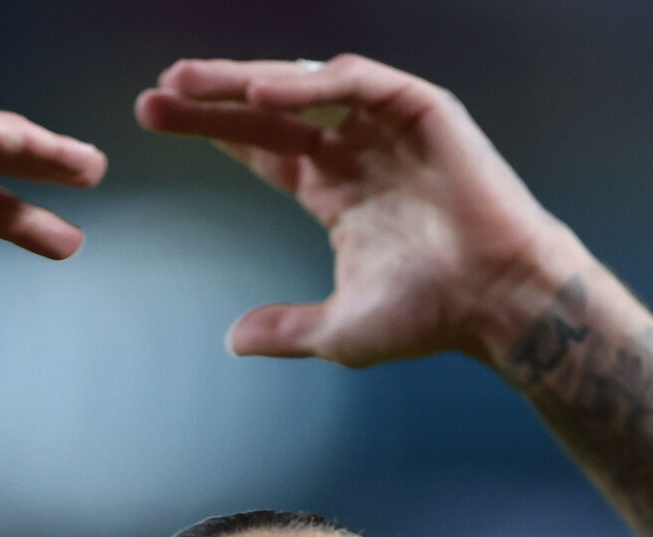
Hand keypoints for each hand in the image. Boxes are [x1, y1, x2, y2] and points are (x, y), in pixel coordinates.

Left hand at [136, 55, 590, 368]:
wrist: (499, 301)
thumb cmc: (432, 316)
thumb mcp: (339, 330)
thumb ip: (287, 331)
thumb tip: (231, 342)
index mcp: (335, 191)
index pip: (262, 146)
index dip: (212, 131)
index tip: (152, 118)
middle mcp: (357, 151)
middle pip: (269, 110)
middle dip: (212, 100)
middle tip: (156, 94)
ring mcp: (387, 126)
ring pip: (305, 85)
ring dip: (246, 79)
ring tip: (188, 81)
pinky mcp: (421, 109)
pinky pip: (354, 81)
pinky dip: (308, 81)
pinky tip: (260, 89)